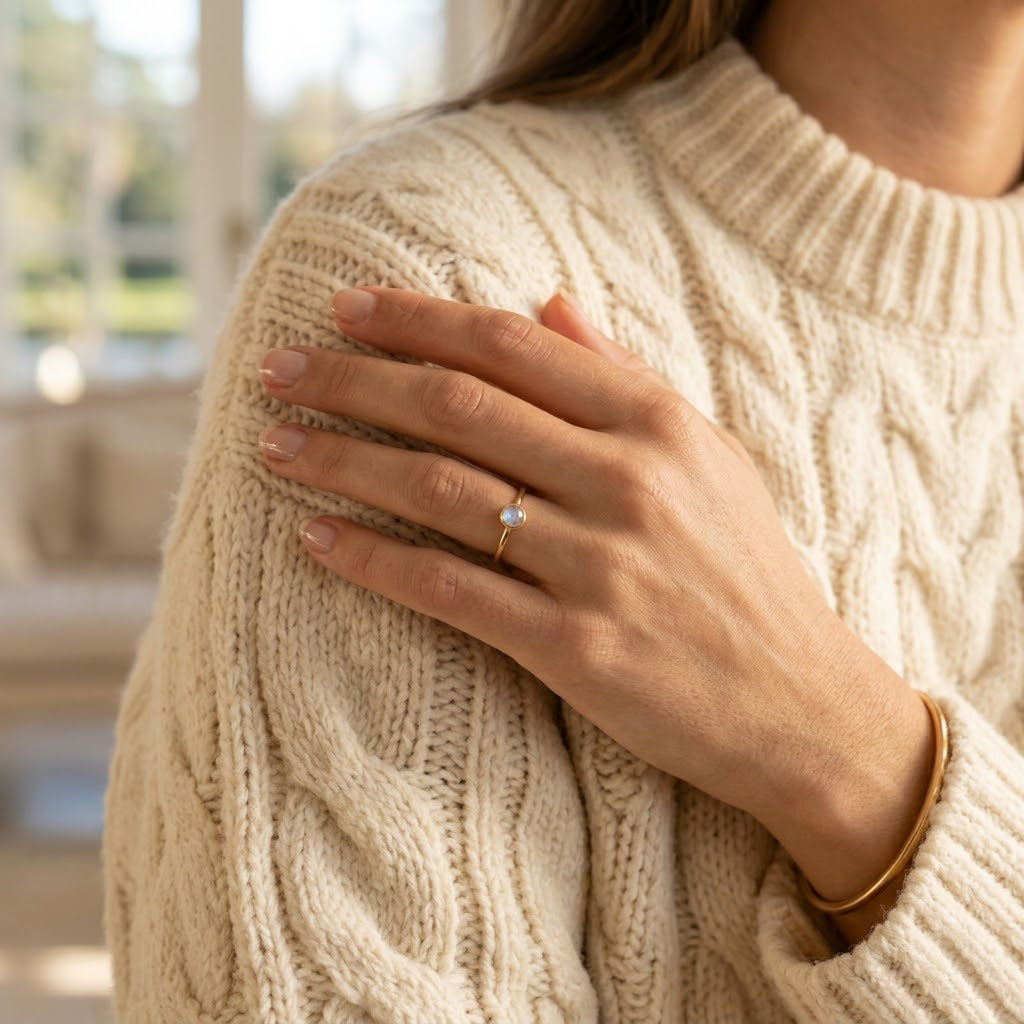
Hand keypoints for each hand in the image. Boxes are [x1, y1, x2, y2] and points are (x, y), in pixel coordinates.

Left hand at [257, 286, 869, 822]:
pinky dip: (374, 559)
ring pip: (440, 489)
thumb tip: (548, 301)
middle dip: (353, 379)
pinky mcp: (576, 646)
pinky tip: (316, 540)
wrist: (800, 703)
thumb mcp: (710, 456)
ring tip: (275, 445)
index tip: (344, 308)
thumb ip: (624, 376)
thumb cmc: (748, 573)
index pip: (511, 345)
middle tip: (278, 369)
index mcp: (657, 422)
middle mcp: (626, 480)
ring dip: (344, 461)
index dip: (416, 319)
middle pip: (457, 406)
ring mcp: (599, 564)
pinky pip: (449, 589)